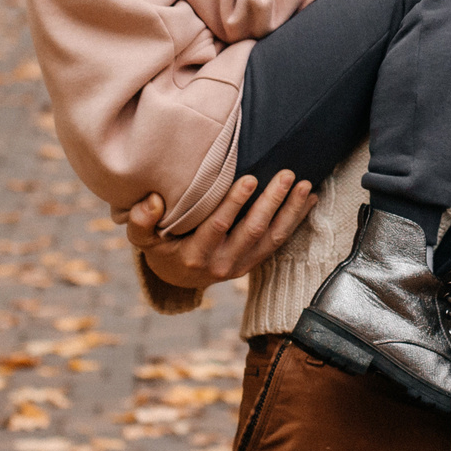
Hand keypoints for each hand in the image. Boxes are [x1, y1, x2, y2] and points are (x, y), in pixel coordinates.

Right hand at [121, 170, 316, 289]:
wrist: (176, 275)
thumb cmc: (159, 246)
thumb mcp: (142, 237)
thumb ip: (141, 220)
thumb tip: (154, 201)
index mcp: (194, 255)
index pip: (219, 227)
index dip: (235, 203)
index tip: (250, 178)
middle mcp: (221, 264)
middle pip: (253, 231)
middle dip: (272, 202)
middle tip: (286, 175)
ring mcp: (241, 265)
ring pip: (272, 238)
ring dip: (291, 211)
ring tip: (305, 186)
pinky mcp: (254, 262)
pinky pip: (279, 242)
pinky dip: (296, 220)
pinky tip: (309, 199)